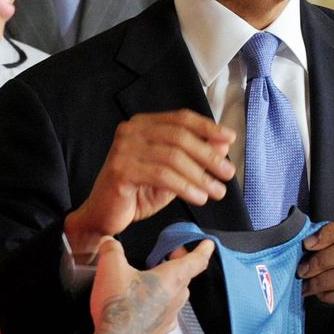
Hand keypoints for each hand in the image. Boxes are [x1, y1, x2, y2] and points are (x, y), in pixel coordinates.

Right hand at [64, 110, 234, 258]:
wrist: (104, 215)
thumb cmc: (136, 193)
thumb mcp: (173, 173)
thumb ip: (194, 158)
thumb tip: (223, 145)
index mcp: (143, 124)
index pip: (181, 118)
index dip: (208, 127)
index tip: (229, 138)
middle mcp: (131, 130)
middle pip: (180, 136)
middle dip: (209, 155)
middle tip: (228, 173)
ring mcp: (124, 148)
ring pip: (173, 157)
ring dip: (200, 176)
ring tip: (217, 191)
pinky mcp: (121, 169)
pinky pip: (162, 175)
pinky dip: (185, 187)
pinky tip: (199, 197)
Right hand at [88, 236, 214, 333]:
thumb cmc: (119, 307)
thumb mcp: (111, 267)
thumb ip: (112, 249)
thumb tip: (108, 242)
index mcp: (172, 278)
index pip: (196, 260)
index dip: (203, 250)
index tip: (208, 244)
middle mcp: (176, 297)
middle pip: (185, 276)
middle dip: (179, 263)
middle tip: (171, 255)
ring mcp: (170, 316)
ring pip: (176, 295)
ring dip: (168, 284)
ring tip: (153, 278)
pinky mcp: (160, 330)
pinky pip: (166, 312)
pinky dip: (159, 304)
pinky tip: (145, 304)